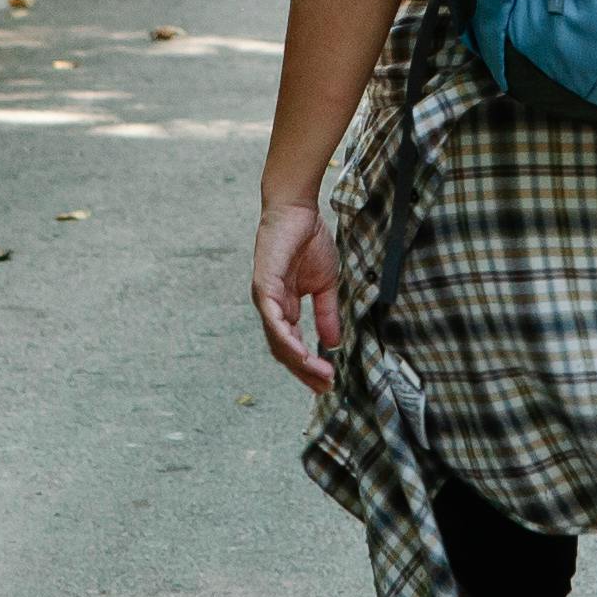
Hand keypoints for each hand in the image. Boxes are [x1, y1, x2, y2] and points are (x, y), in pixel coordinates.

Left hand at [251, 196, 345, 390]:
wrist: (298, 211)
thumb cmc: (308, 242)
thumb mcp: (325, 285)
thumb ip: (326, 313)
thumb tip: (333, 343)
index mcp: (284, 308)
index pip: (292, 346)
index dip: (308, 366)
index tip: (328, 382)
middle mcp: (271, 308)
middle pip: (282, 350)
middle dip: (304, 371)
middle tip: (325, 386)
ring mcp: (265, 298)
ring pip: (277, 340)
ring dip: (298, 360)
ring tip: (318, 373)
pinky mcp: (263, 285)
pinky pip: (272, 318)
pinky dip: (285, 337)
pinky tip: (299, 351)